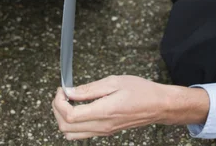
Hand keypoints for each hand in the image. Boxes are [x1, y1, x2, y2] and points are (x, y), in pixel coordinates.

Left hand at [52, 75, 209, 139]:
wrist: (158, 105)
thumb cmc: (141, 91)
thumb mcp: (114, 82)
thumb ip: (89, 89)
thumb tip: (69, 92)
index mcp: (104, 111)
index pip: (69, 115)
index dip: (59, 102)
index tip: (62, 89)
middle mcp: (102, 126)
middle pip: (65, 127)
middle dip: (57, 109)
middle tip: (63, 94)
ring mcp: (103, 131)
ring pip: (71, 134)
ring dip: (63, 118)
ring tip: (70, 101)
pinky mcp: (106, 132)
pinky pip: (81, 133)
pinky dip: (73, 123)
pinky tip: (80, 107)